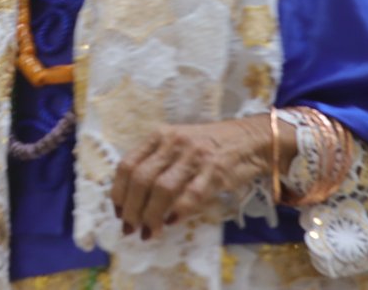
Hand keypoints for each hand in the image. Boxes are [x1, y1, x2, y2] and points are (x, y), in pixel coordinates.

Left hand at [111, 116, 280, 237]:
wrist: (249, 139)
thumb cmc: (209, 145)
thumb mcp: (177, 145)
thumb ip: (157, 163)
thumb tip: (134, 199)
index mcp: (159, 136)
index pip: (128, 164)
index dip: (119, 191)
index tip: (118, 211)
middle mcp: (173, 143)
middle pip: (141, 178)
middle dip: (132, 208)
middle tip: (130, 228)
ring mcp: (194, 156)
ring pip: (162, 188)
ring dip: (151, 215)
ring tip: (149, 232)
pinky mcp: (215, 170)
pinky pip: (191, 193)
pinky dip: (179, 210)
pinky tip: (171, 222)